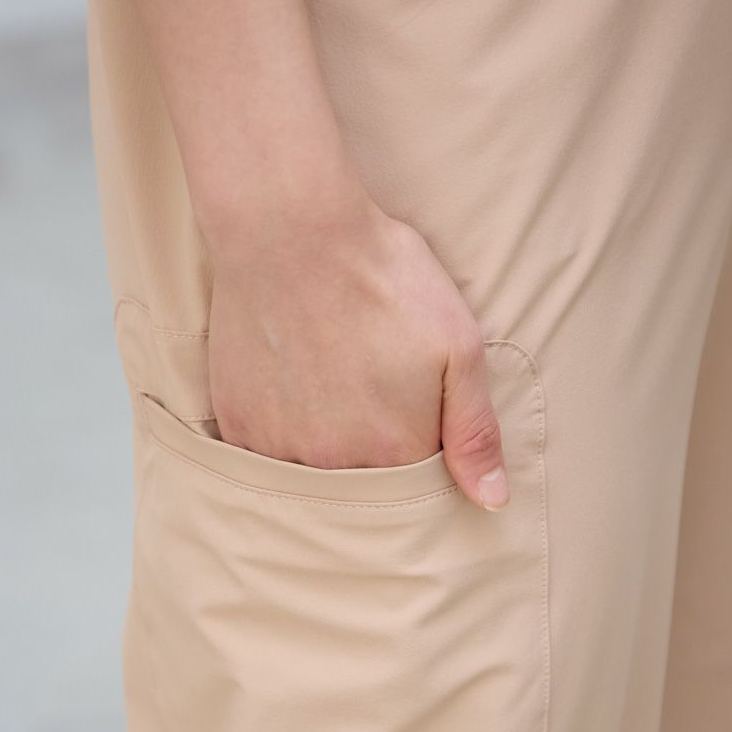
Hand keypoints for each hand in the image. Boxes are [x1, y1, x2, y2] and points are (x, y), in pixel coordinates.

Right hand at [207, 195, 509, 509]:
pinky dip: (283, 433)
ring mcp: (279, 450)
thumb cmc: (382, 281)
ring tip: (333, 383)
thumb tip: (493, 500)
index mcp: (394, 454)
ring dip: (326, 447)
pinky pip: (265, 456)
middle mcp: (334, 466)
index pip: (417, 490)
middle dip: (374, 452)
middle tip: (370, 384)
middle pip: (363, 488)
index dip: (423, 453)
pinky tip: (295, 386)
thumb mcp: (457, 348)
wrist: (291, 232)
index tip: (417, 410)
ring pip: (313, 475)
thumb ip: (476, 432)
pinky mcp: (238, 426)